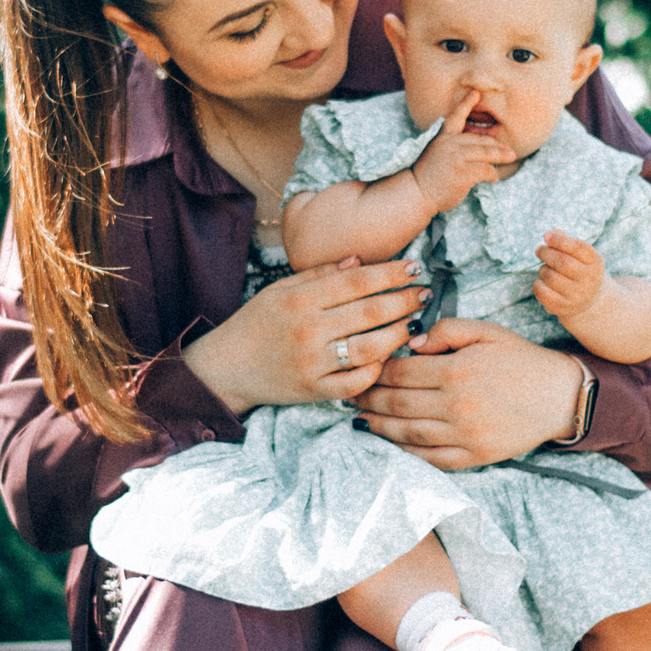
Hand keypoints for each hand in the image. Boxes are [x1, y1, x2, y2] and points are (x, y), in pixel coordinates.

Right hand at [184, 257, 432, 414]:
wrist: (226, 367)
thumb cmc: (256, 323)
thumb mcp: (280, 289)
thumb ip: (318, 274)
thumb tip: (358, 260)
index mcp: (300, 299)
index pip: (356, 281)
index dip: (390, 273)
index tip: (414, 268)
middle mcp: (308, 330)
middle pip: (370, 313)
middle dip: (404, 301)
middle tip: (423, 294)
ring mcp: (312, 363)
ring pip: (370, 349)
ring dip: (398, 335)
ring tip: (413, 324)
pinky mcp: (314, 390)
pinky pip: (356, 383)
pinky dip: (376, 372)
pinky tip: (387, 359)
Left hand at [353, 317, 583, 469]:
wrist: (559, 396)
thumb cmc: (520, 359)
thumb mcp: (487, 331)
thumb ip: (446, 330)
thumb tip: (412, 342)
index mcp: (457, 370)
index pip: (401, 371)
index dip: (375, 371)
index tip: (361, 368)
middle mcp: (457, 404)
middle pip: (397, 403)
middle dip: (368, 398)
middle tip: (349, 395)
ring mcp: (464, 433)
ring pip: (408, 432)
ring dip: (378, 427)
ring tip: (360, 419)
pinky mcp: (474, 455)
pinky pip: (430, 458)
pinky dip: (405, 453)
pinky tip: (389, 444)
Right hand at [409, 92, 515, 211]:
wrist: (416, 193)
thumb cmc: (429, 176)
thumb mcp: (438, 154)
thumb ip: (455, 148)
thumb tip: (483, 148)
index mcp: (443, 138)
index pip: (456, 117)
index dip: (466, 104)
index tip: (476, 92)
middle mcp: (450, 144)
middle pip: (481, 140)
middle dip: (498, 145)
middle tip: (510, 151)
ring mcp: (456, 158)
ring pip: (487, 153)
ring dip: (501, 156)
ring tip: (510, 157)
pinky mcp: (462, 173)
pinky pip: (486, 170)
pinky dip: (492, 174)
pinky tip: (492, 179)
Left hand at [533, 231, 605, 320]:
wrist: (588, 300)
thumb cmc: (579, 270)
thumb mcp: (579, 255)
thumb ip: (566, 242)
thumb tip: (551, 233)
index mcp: (596, 262)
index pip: (579, 247)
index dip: (560, 240)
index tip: (546, 236)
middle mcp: (590, 279)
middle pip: (562, 262)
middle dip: (546, 253)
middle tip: (539, 250)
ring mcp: (578, 295)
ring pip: (550, 276)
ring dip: (542, 269)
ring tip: (545, 269)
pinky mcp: (564, 307)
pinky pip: (543, 292)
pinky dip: (537, 284)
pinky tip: (542, 282)